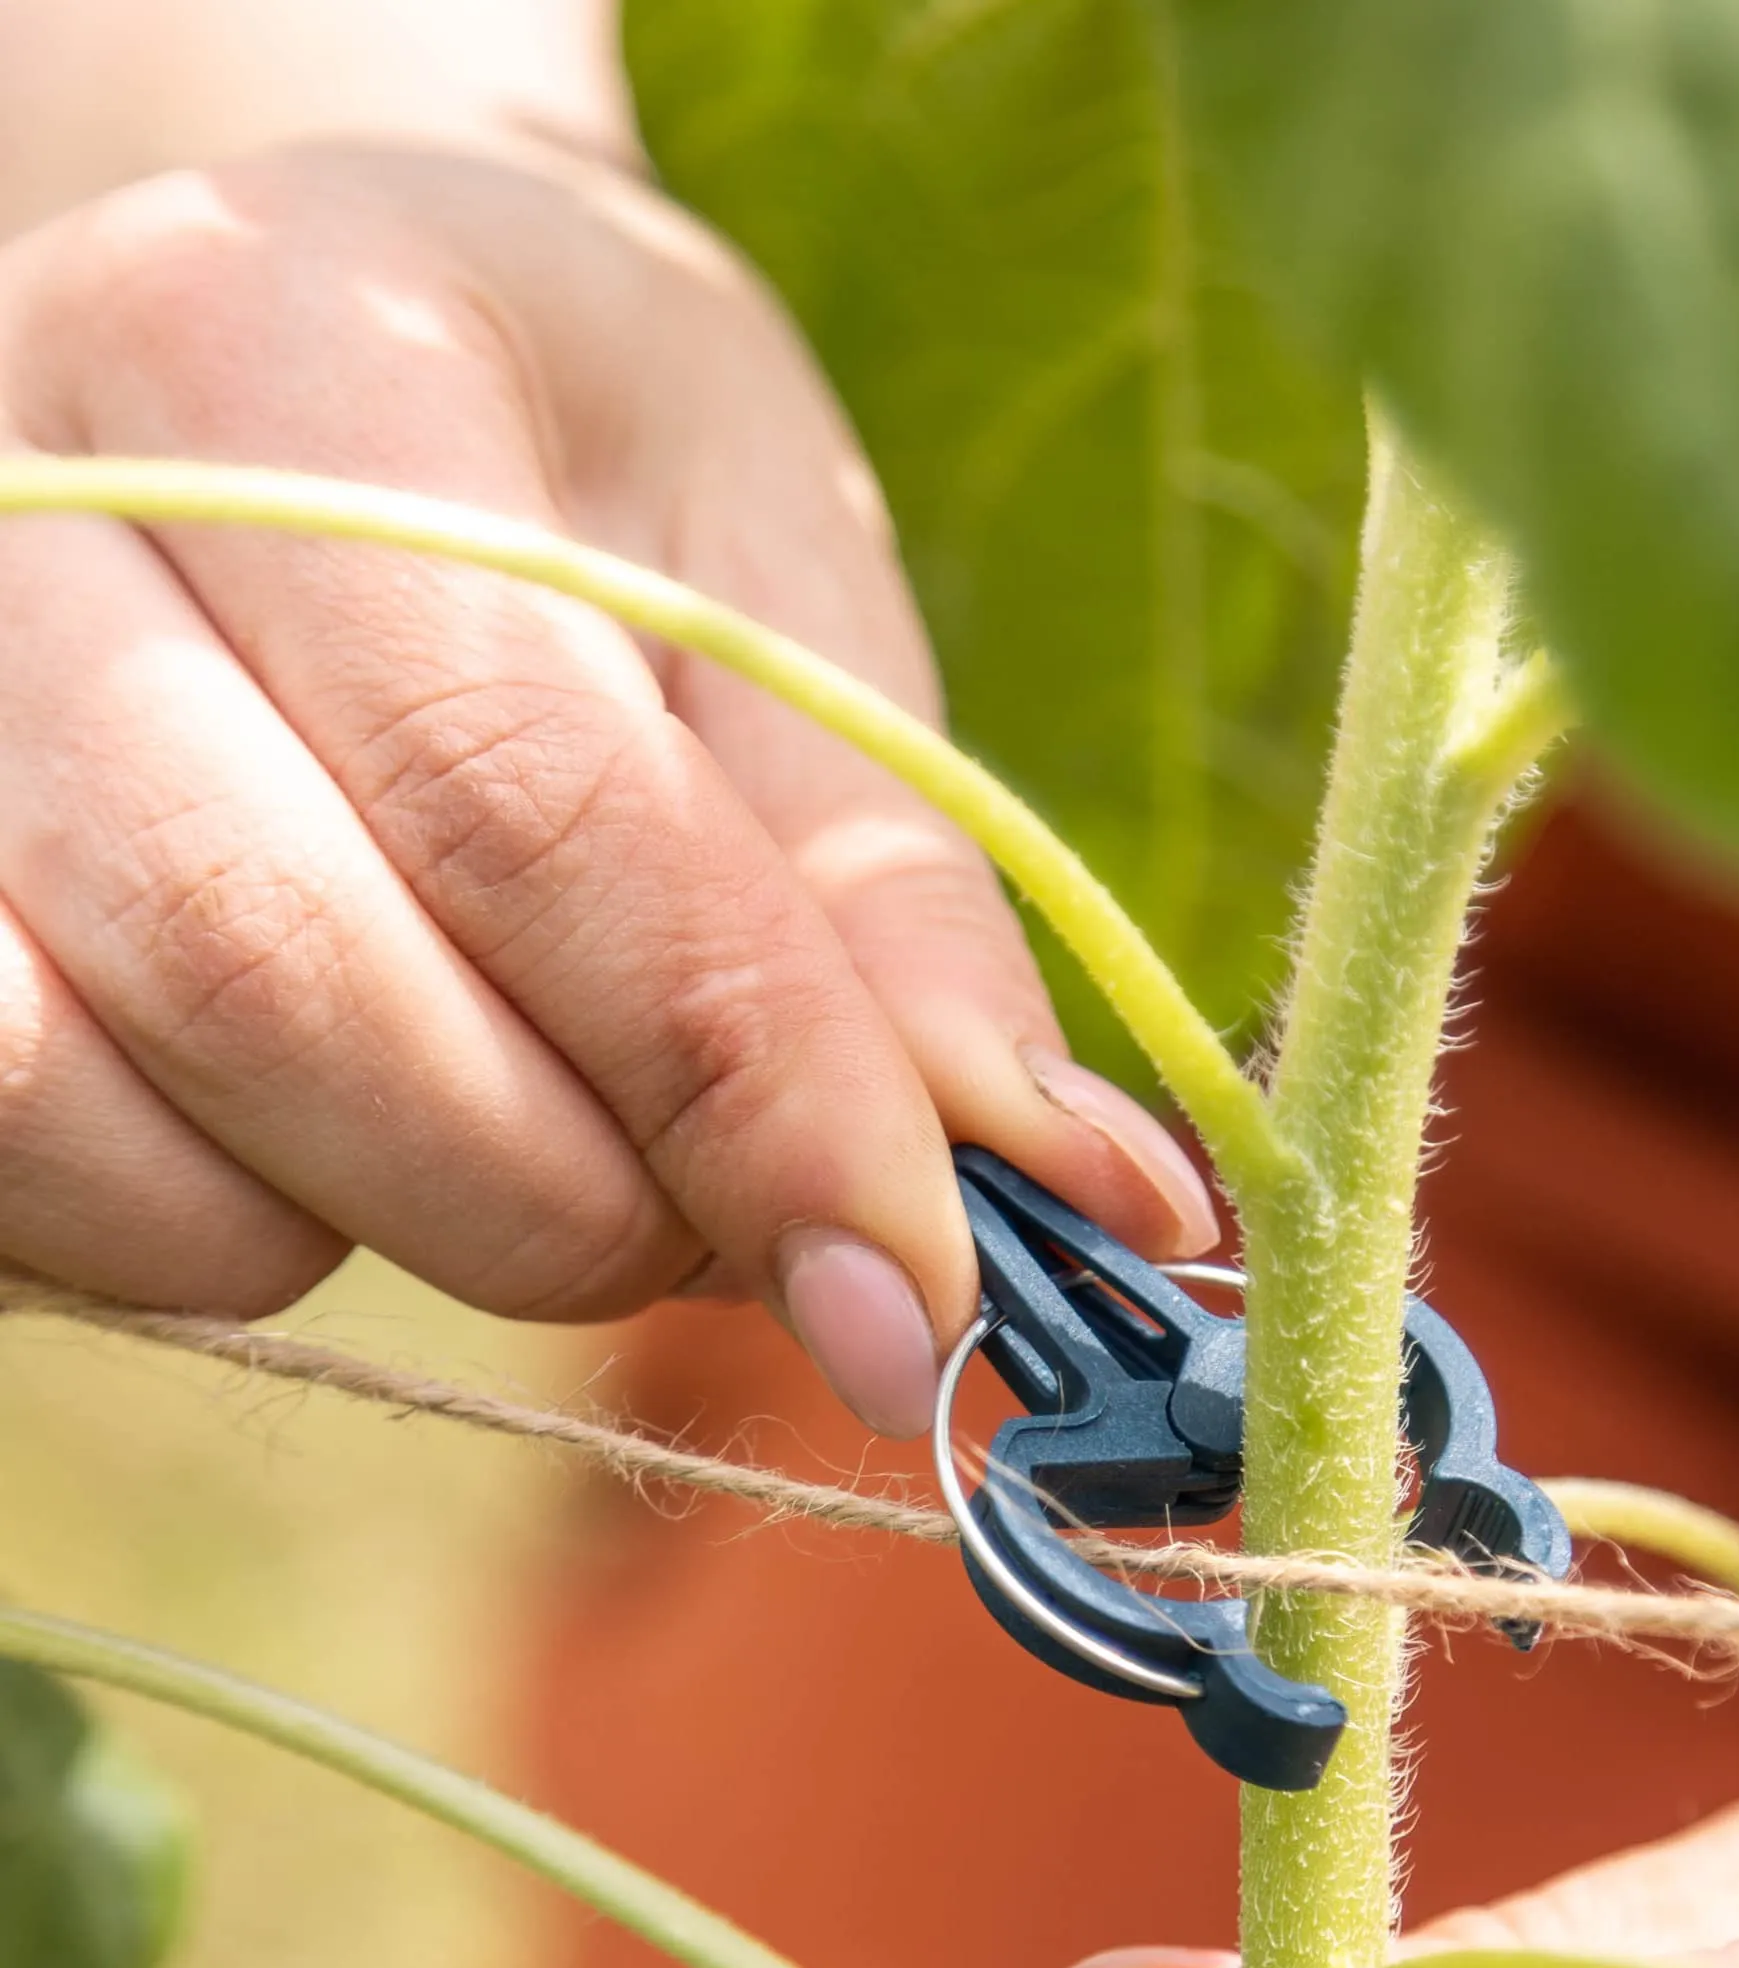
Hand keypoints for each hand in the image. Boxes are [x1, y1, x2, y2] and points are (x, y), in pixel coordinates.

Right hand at [0, 139, 1213, 1431]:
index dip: (749, 1090)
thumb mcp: (796, 618)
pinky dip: (230, 1231)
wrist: (328, 376)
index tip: (925, 1301)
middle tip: (741, 1200)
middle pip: (296, 982)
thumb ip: (902, 914)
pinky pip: (20, 1181)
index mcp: (296, 355)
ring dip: (414, 1213)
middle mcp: (12, 490)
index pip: (522, 796)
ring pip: (125, 1121)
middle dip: (590, 1188)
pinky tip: (350, 1116)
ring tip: (546, 1104)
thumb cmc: (590, 485)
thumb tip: (1091, 1208)